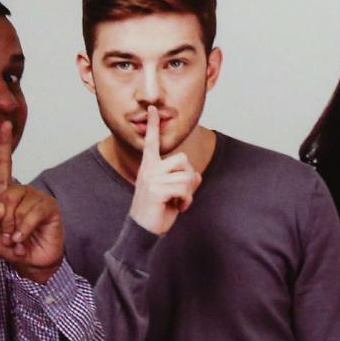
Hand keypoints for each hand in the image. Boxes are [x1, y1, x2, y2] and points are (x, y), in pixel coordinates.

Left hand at [0, 137, 66, 282]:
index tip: (4, 124)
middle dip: (2, 221)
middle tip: (6, 238)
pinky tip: (23, 241)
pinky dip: (23, 230)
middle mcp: (22, 192)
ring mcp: (37, 198)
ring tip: (16, 241)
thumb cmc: (12, 247)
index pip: (3, 166)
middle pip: (5, 195)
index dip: (3, 145)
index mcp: (6, 194)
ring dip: (13, 229)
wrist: (32, 265)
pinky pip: (31, 214)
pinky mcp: (49, 208)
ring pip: (17, 206)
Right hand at [127, 108, 200, 235]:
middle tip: (180, 194)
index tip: (153, 109)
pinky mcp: (156, 190)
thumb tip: (197, 174)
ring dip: (189, 192)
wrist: (143, 231)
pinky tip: (178, 208)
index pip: (152, 142)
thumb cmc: (157, 211)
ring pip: (187, 175)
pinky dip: (186, 201)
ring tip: (177, 202)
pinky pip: (184, 189)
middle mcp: (149, 169)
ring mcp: (151, 179)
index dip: (153, 125)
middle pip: (184, 159)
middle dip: (189, 177)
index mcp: (149, 166)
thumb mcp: (172, 192)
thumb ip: (184, 180)